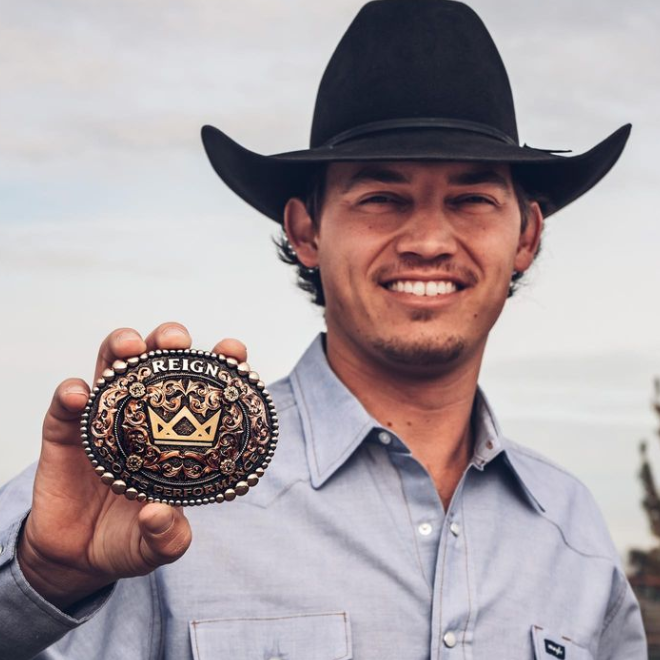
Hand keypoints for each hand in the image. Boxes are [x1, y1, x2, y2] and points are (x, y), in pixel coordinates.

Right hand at [17, 323, 247, 609]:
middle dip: (169, 340)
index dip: (222, 364)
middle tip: (175, 341)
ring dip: (122, 348)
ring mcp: (105, 418)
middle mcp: (144, 415)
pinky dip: (72, 393)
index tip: (233, 350)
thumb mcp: (158, 546)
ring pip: (113, 367)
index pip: (205, 387)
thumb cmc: (131, 539)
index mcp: (178, 434)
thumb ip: (167, 538)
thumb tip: (161, 515)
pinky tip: (79, 395)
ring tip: (130, 348)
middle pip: (158, 362)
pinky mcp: (67, 431)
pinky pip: (67, 405)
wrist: (78, 556)